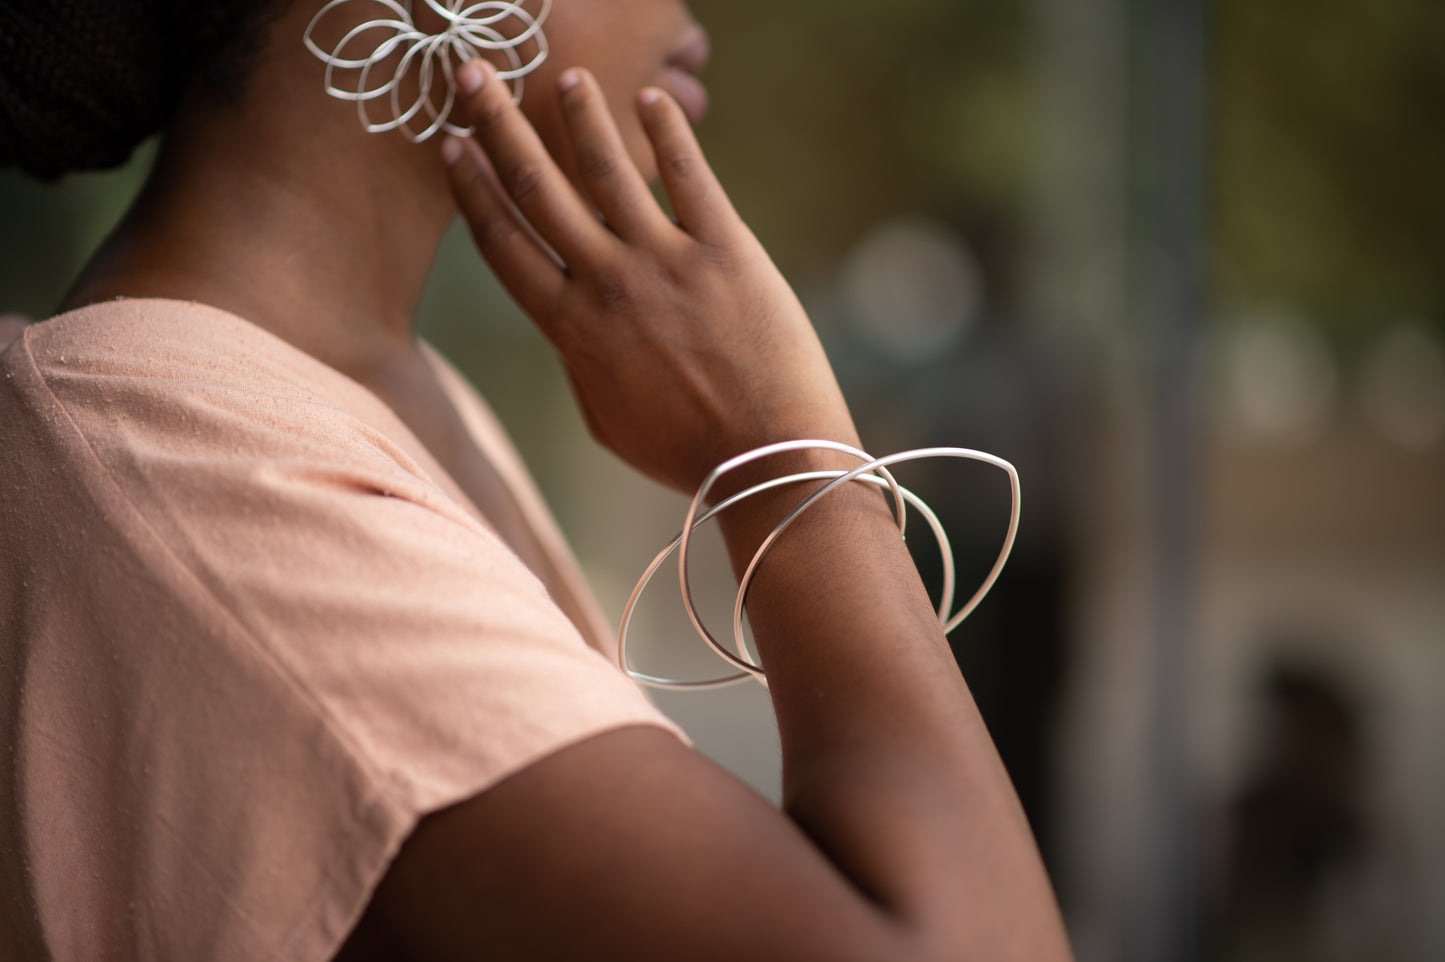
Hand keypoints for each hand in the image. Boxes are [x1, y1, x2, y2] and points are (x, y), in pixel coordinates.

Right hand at [442, 61, 859, 493]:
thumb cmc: (688, 452)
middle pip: (537, 190)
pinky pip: (690, 177)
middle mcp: (608, 285)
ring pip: (607, 170)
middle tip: (473, 74)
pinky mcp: (727, 251)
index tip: (450, 146)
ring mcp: (666, 263)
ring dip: (579, 115)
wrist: (770, 460)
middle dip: (498, 126)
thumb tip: (566, 329)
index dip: (472, 189)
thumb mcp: (606, 423)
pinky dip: (668, 134)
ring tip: (565, 74)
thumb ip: (578, 366)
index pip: (504, 244)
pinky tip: (651, 99)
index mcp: (572, 329)